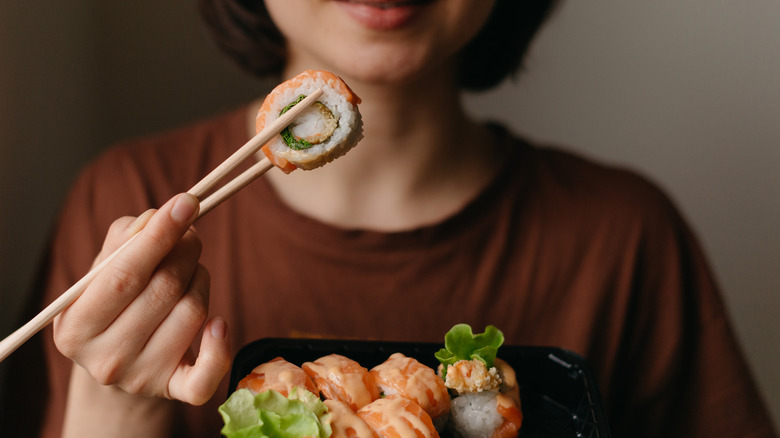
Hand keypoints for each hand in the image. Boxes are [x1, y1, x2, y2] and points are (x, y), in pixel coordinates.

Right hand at [53, 193, 230, 404]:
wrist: (119, 361)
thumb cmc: (114, 302)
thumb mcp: (104, 269)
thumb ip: (126, 239)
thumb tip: (160, 218)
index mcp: (76, 327)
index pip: (124, 275)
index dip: (159, 237)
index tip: (187, 202)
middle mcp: (105, 360)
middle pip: (165, 289)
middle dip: (186, 251)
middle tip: (190, 235)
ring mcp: (141, 379)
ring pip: (193, 312)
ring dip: (201, 279)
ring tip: (189, 272)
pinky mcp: (174, 391)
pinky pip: (209, 371)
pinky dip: (221, 343)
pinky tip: (217, 323)